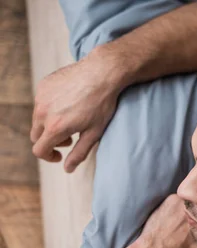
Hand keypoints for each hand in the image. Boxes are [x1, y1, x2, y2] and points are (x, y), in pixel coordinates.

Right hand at [31, 49, 121, 172]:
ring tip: (71, 120)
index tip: (60, 155)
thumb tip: (67, 169)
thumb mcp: (94, 133)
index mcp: (56, 127)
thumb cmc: (102, 104)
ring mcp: (41, 97)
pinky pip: (41, 102)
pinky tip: (69, 103)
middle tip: (70, 137)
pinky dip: (50, 108)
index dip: (49, 156)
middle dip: (50, 141)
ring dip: (49, 124)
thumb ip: (79, 153)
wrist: (102, 72)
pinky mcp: (43, 85)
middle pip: (37, 136)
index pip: (40, 150)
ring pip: (38, 119)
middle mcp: (43, 112)